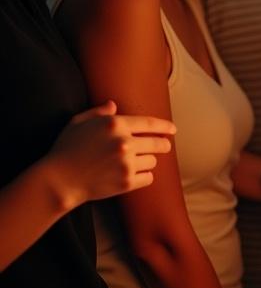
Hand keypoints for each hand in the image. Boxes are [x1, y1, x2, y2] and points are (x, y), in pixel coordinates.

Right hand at [49, 101, 174, 206]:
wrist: (58, 180)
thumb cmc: (66, 148)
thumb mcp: (78, 123)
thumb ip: (99, 112)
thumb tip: (114, 105)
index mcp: (115, 125)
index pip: (150, 123)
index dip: (165, 126)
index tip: (173, 130)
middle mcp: (124, 143)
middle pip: (158, 143)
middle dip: (163, 145)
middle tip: (164, 146)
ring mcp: (126, 163)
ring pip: (153, 161)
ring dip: (148, 161)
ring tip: (137, 162)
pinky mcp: (126, 182)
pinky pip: (148, 178)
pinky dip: (144, 177)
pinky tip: (135, 175)